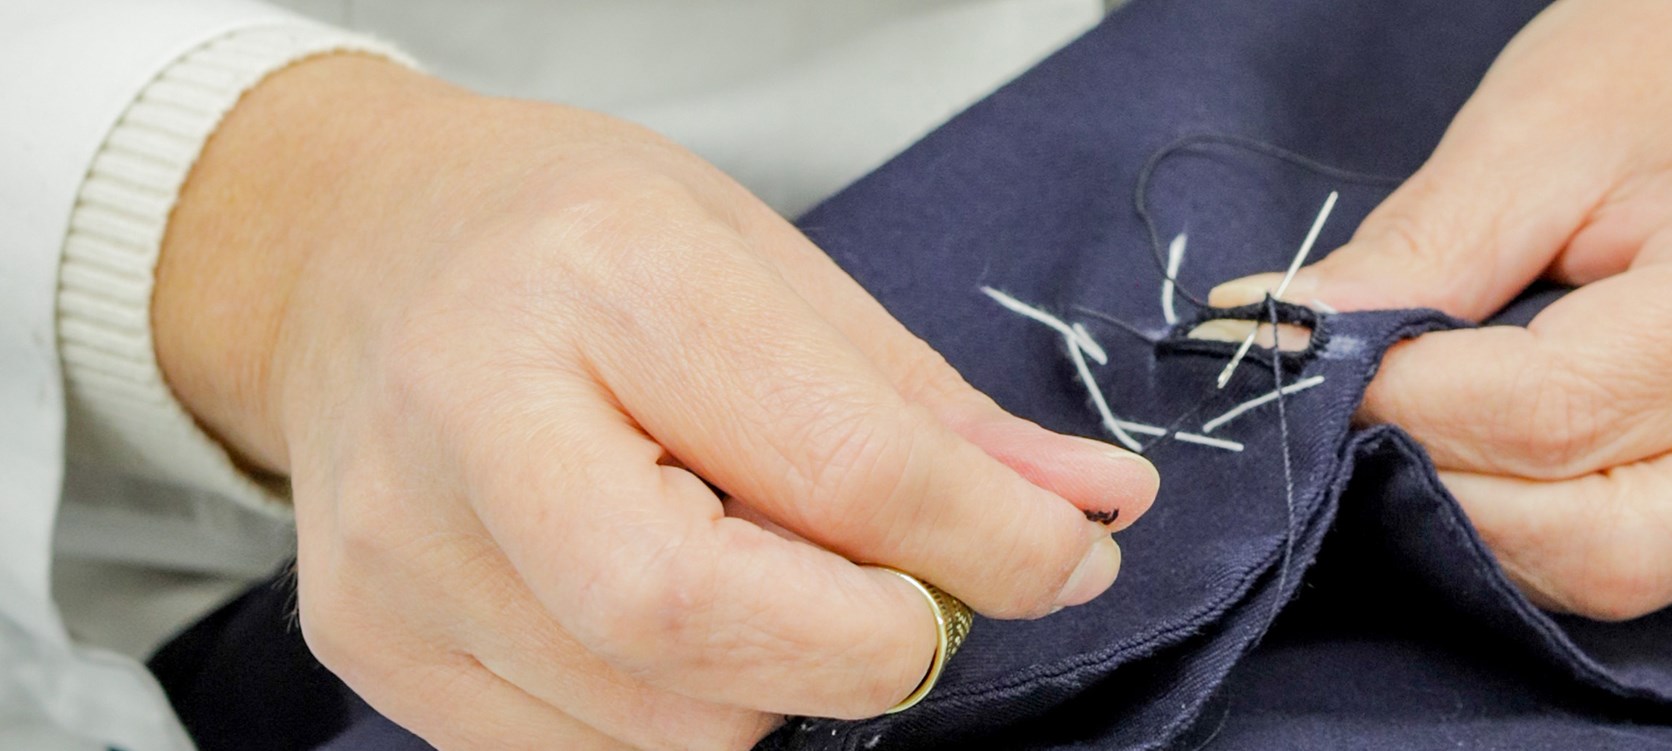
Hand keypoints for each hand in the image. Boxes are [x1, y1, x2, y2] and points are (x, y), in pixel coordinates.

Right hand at [153, 56, 1156, 748]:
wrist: (354, 249)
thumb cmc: (574, 237)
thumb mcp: (768, 262)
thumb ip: (928, 410)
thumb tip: (1091, 515)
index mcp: (601, 275)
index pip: (834, 462)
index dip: (984, 542)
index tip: (1060, 558)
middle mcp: (471, 414)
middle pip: (695, 619)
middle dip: (865, 652)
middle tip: (921, 614)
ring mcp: (398, 550)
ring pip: (657, 723)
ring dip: (777, 689)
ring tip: (771, 582)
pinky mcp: (370, 645)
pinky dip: (683, 714)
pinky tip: (680, 621)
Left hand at [1203, 0, 1671, 618]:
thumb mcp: (1536, 129)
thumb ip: (1416, 252)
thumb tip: (1285, 337)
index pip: (1552, 418)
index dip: (1405, 402)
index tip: (1309, 358)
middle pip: (1600, 545)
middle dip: (1443, 497)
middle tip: (1345, 413)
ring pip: (1617, 576)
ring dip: (1482, 527)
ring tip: (1404, 426)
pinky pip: (1642, 557)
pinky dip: (1534, 522)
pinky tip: (1476, 452)